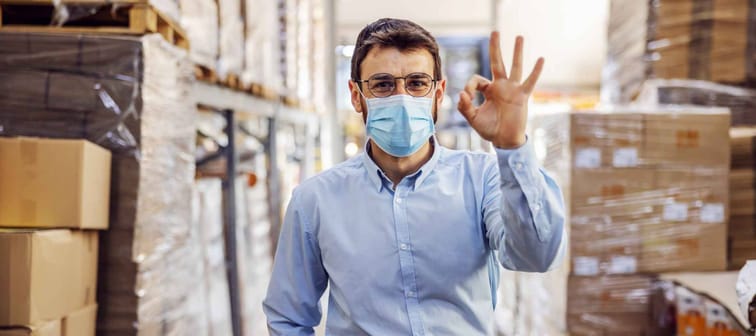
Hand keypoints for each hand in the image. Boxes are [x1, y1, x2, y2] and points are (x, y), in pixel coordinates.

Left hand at [457, 32, 543, 148]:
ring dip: (517, 52)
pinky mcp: (522, 96)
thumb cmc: (489, 129)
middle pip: (498, 62)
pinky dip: (535, 71)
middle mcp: (501, 87)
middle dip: (495, 47)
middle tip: (494, 32)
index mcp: (488, 91)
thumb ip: (465, 107)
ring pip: (515, 67)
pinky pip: (530, 82)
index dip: (469, 86)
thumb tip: (461, 94)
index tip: (467, 97)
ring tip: (519, 37)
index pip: (477, 80)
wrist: (504, 140)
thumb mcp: (473, 119)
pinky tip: (540, 59)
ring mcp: (512, 90)